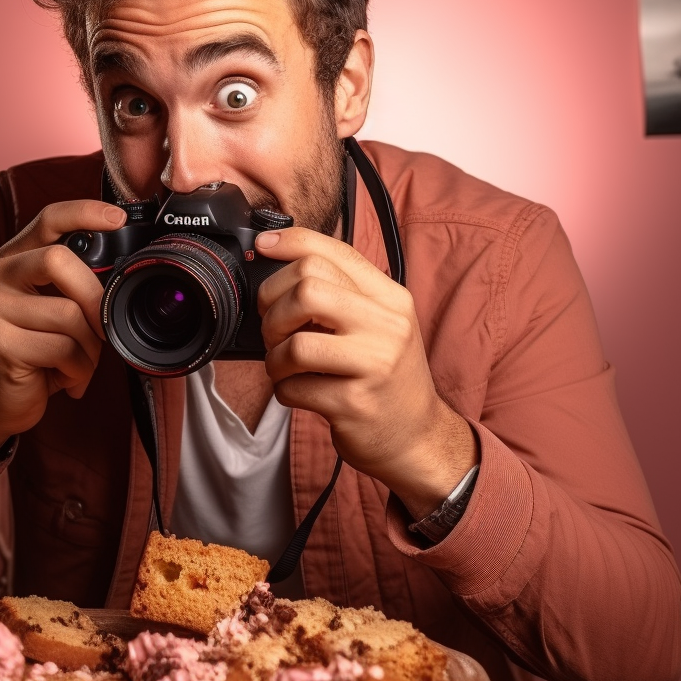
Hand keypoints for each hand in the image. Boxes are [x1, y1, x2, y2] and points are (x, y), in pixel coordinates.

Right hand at [0, 200, 126, 456]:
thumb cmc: (24, 355)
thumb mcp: (42, 313)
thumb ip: (67, 289)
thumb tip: (116, 283)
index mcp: (9, 262)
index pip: (46, 221)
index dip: (83, 212)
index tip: (118, 218)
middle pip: (59, 261)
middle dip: (95, 299)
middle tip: (102, 329)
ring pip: (70, 315)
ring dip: (90, 349)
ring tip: (79, 365)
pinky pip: (64, 349)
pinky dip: (79, 371)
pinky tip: (68, 381)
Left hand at [255, 226, 477, 518]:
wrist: (417, 437)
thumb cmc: (385, 376)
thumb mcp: (378, 324)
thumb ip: (341, 293)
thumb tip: (281, 258)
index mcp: (390, 299)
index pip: (334, 252)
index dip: (289, 244)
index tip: (262, 246)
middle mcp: (388, 326)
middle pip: (307, 289)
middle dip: (273, 308)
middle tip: (274, 329)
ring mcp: (373, 365)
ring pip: (295, 343)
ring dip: (274, 357)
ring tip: (284, 366)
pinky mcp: (354, 403)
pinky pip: (293, 387)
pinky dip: (283, 389)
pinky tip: (299, 391)